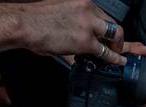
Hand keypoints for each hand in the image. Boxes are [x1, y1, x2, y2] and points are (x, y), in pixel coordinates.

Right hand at [18, 0, 132, 66]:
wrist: (25, 24)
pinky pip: (106, 51)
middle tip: (116, 46)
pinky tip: (119, 61)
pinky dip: (115, 58)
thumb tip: (78, 37)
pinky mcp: (86, 40)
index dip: (106, 28)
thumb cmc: (36, 20)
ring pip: (114, 35)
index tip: (108, 34)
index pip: (101, 15)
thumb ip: (73, 21)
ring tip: (117, 54)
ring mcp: (88, 24)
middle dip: (117, 37)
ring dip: (118, 46)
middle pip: (111, 23)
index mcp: (81, 1)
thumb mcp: (60, 12)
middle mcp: (88, 9)